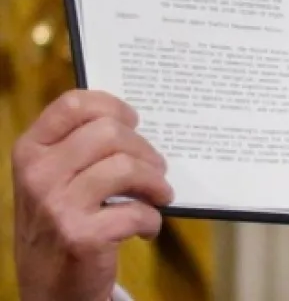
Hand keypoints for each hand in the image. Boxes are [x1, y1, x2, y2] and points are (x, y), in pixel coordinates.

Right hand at [12, 89, 172, 300]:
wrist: (47, 290)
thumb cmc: (59, 226)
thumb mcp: (52, 182)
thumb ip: (78, 149)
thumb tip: (130, 122)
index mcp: (30, 152)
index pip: (73, 104)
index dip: (113, 107)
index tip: (133, 122)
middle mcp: (38, 175)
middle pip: (110, 132)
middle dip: (145, 150)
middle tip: (156, 169)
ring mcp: (57, 206)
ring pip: (127, 167)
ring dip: (156, 183)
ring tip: (159, 195)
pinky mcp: (82, 236)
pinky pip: (137, 211)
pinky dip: (152, 221)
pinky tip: (145, 229)